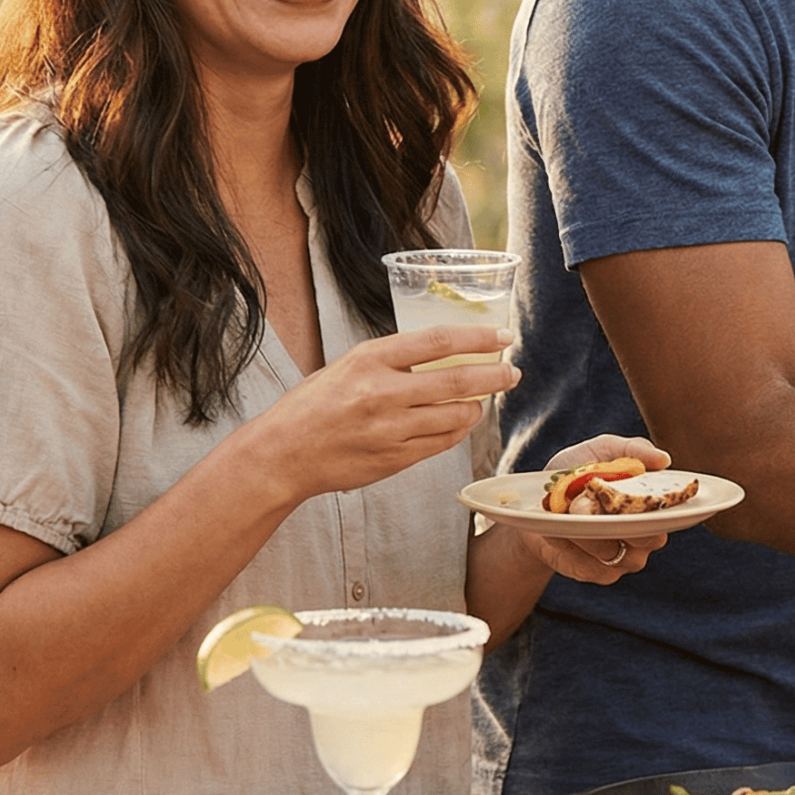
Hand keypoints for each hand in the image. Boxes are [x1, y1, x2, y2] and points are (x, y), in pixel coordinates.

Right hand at [239, 325, 513, 507]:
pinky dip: (459, 430)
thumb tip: (442, 353)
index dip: (478, 338)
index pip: (437, 342)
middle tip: (512, 372)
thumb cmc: (312, 406)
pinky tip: (461, 421)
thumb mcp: (346, 367)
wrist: (282, 455)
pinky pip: (444, 442)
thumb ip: (391, 361)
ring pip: (456, 415)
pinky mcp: (396, 458)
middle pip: (457, 381)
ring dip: (478, 406)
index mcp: (368, 360)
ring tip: (484, 400)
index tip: (503, 336)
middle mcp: (382, 393)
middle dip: (494, 376)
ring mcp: (391, 429)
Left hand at [520, 433, 676, 582]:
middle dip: (622, 520)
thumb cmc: (580, 471)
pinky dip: (568, 545)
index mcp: (655, 508)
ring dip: (587, 531)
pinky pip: (585, 565)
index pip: (669, 514)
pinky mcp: (593, 573)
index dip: (655, 506)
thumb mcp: (604, 450)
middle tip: (599, 502)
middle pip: (648, 539)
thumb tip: (663, 459)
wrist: (537, 501)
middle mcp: (645, 538)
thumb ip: (634, 451)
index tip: (633, 492)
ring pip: (612, 551)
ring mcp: (621, 560)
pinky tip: (555, 530)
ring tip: (568, 511)